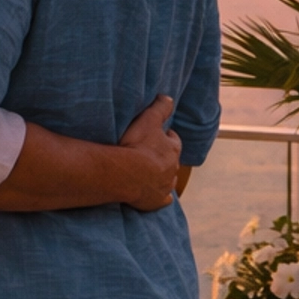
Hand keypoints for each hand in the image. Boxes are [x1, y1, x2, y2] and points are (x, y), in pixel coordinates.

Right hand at [117, 94, 180, 209]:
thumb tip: (168, 97)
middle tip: (150, 154)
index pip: (173, 140)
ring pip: (168, 180)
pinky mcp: (156, 201)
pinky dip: (159, 196)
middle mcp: (172, 168)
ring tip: (149, 173)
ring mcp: (165, 186)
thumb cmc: (136, 145)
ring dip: (162, 176)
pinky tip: (153, 194)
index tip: (158, 135)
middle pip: (172, 161)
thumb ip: (160, 107)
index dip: (166, 137)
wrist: (125, 174)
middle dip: (164, 157)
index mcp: (172, 149)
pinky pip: (162, 199)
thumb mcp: (148, 120)